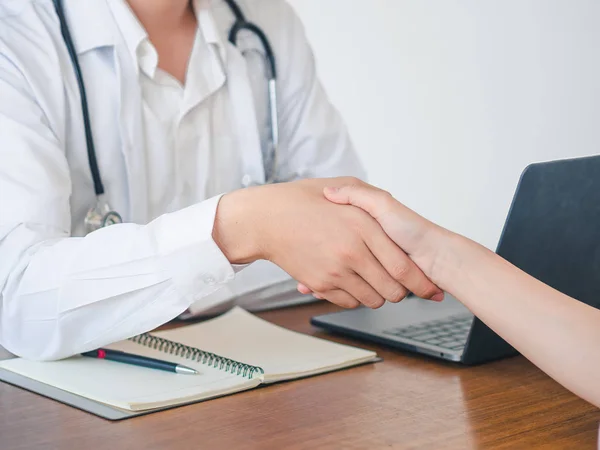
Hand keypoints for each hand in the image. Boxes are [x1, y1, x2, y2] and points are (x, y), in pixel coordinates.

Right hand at [213, 177, 443, 308]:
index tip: (429, 288)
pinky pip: (349, 302)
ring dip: (379, 296)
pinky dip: (356, 297)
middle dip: (402, 293)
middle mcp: (352, 251)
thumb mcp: (340, 186)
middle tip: (402, 286)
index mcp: (362, 226)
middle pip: (392, 289)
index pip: (403, 265)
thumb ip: (368, 196)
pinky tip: (353, 283)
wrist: (265, 219)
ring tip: (376, 282)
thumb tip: (388, 209)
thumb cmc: (301, 200)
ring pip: (372, 299)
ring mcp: (335, 270)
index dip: (420, 282)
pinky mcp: (320, 283)